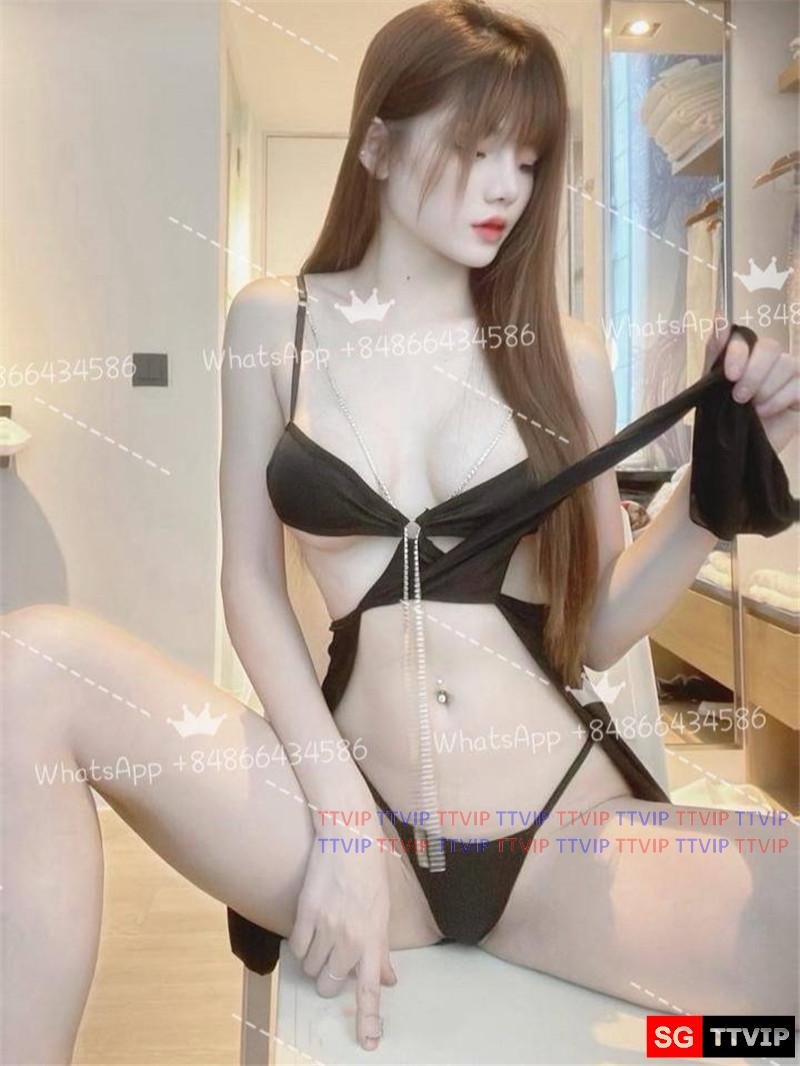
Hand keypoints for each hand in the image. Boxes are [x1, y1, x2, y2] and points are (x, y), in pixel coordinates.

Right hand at [288, 822, 396, 1050]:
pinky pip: (297, 948)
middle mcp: (350, 937)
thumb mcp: (383, 912)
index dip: (369, 1019)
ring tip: (324, 935)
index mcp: (373, 938)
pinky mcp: (305, 914)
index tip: (368, 1042)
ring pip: (311, 968)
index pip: (371, 987)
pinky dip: (302, 945)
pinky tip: (310, 928)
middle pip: (330, 984)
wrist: (348, 838)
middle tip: (335, 959)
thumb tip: (388, 980)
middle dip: (330, 979)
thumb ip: (382, 950)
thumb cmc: (370, 874)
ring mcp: (326, 926)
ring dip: (315, 960)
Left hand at [707, 319, 799, 453]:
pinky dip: (780, 398)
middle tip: (740, 397)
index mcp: (744, 355)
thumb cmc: (721, 419)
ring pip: (787, 364)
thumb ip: (716, 352)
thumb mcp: (712, 386)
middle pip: (771, 347)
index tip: (729, 375)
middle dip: (754, 371)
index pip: (747, 337)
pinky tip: (765, 412)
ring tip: (752, 409)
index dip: (739, 351)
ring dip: (766, 388)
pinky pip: (799, 384)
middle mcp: (768, 361)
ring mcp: (788, 376)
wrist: (731, 452)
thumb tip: (720, 317)